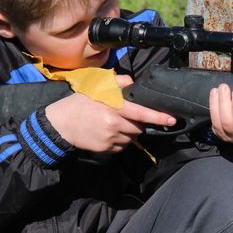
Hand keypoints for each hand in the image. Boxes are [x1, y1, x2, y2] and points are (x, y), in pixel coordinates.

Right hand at [45, 87, 174, 152]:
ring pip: (131, 138)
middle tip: (124, 117)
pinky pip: (121, 147)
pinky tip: (106, 133)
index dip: (158, 117)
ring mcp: (110, 139)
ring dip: (128, 133)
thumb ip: (118, 82)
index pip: (141, 113)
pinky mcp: (106, 150)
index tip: (172, 119)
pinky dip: (119, 141)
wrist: (59, 125)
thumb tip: (133, 83)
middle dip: (137, 123)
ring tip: (112, 124)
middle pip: (139, 128)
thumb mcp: (96, 88)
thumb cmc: (79, 104)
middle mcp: (114, 125)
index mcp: (114, 108)